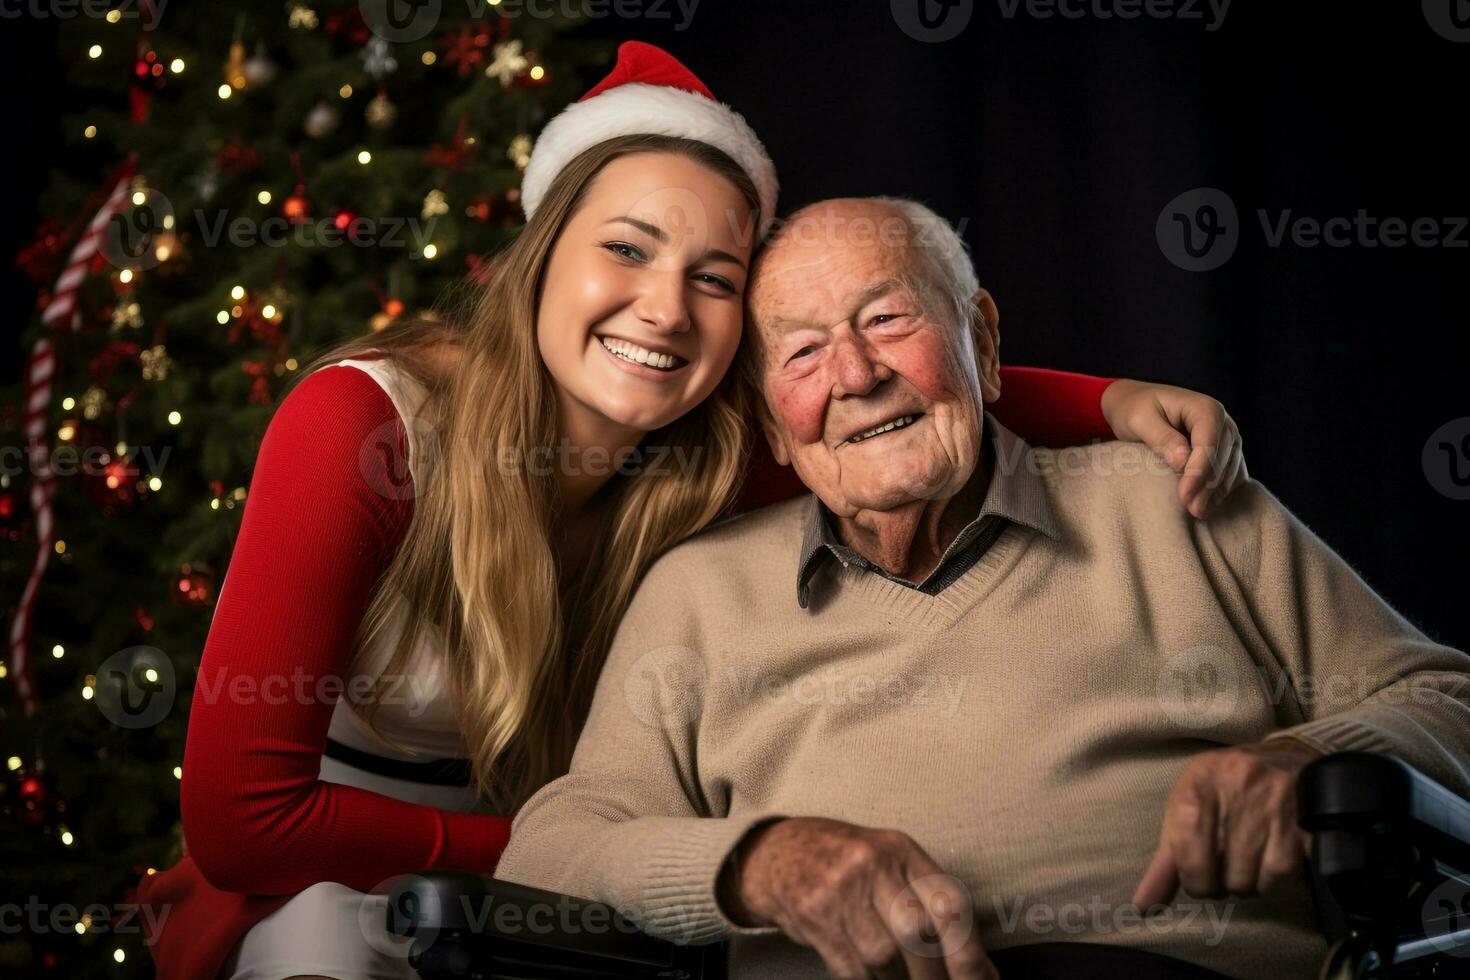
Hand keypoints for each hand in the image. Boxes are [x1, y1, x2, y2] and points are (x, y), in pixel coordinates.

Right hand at [718, 817, 996, 979]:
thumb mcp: (892, 864)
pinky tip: (869, 972)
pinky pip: (852, 968)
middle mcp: (873, 865)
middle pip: (918, 936)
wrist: (779, 853)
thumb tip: (980, 970)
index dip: (969, 953)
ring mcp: (840, 891)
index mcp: (902, 850)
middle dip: (935, 977)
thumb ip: (932, 904)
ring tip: (896, 975)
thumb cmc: (850, 864)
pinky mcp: (814, 917)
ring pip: (884, 957)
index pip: (950, 904)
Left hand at [1100, 379, 1245, 517]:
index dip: (1198, 472)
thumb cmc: (1134, 409)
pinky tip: (1208, 505)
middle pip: (1222, 459)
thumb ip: (1161, 437)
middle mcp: (1223, 422)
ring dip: (1216, 493)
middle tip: (1192, 511)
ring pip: (1229, 469)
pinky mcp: (1225, 452)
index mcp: (1205, 408)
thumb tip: (1183, 461)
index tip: (1184, 496)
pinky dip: (1221, 491)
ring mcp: (1227, 438)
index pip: (1208, 444)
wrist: (1137, 404)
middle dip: (1208, 487)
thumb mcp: (1139, 419)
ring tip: (1198, 513)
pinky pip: (1230, 474)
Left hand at [1133, 737, 1324, 909]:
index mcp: (1197, 790)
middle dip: (1223, 883)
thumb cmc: (1219, 792)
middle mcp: (1235, 793)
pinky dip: (1275, 878)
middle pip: (1223, 880)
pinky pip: (1284, 875)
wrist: (1278, 758)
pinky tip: (1270, 858)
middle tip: (1226, 865)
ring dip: (1250, 883)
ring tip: (1249, 859)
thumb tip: (1143, 907)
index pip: (1191, 865)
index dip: (1195, 881)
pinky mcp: (1304, 821)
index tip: (1200, 874)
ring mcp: (1273, 805)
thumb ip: (1164, 864)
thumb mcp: (1184, 813)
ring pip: (1253, 883)